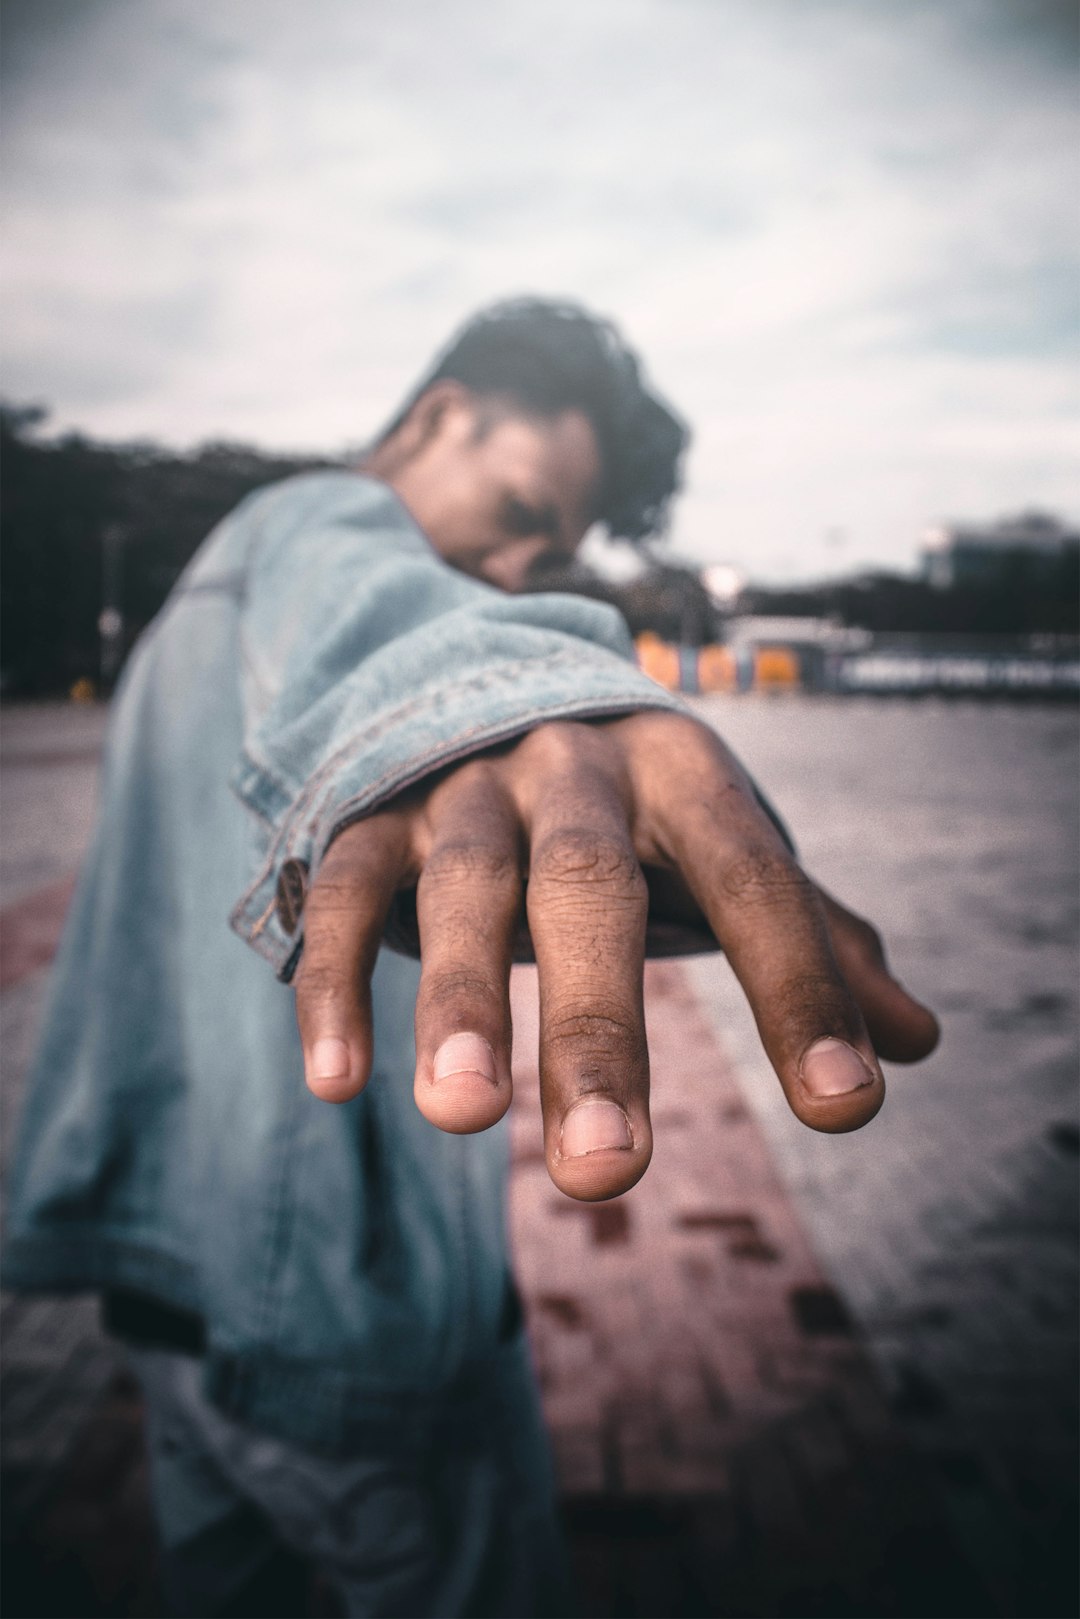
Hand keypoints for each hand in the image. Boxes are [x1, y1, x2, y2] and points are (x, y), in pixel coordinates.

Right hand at [293, 711, 938, 1200]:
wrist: (480, 676)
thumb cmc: (629, 801)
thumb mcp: (719, 842)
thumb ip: (809, 930)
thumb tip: (919, 1040)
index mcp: (678, 768)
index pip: (751, 873)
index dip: (798, 981)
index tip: (844, 1106)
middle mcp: (571, 764)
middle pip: (589, 887)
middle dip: (598, 1025)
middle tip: (610, 1173)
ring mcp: (462, 783)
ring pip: (461, 887)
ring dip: (458, 999)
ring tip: (463, 1119)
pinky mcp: (367, 812)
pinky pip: (342, 890)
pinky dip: (335, 980)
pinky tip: (339, 1087)